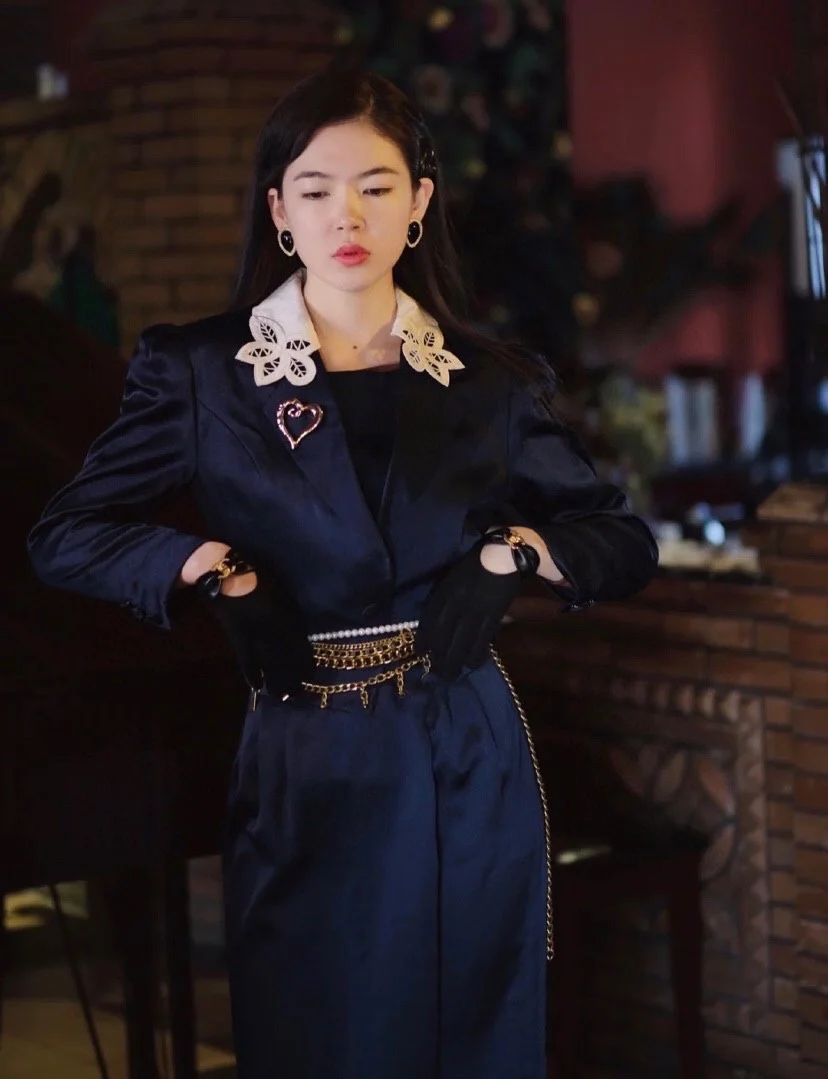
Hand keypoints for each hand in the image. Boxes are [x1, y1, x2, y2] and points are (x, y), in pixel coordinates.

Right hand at [206, 573, 313, 698]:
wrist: (226, 571)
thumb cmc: (257, 575)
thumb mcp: (280, 591)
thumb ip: (289, 612)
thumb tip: (297, 633)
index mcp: (286, 614)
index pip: (299, 643)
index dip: (304, 661)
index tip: (309, 675)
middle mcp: (273, 627)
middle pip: (286, 657)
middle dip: (292, 676)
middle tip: (297, 695)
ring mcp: (254, 633)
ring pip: (269, 661)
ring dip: (275, 680)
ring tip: (281, 696)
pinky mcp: (237, 635)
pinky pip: (246, 658)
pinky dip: (252, 673)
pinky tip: (256, 687)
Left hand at [416, 540, 524, 680]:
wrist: (503, 554)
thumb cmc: (475, 563)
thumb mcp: (454, 576)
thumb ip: (447, 596)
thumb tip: (438, 622)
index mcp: (447, 590)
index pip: (431, 619)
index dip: (423, 638)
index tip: (420, 653)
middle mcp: (459, 602)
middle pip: (445, 634)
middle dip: (439, 656)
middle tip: (436, 673)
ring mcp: (477, 609)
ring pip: (463, 640)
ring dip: (457, 660)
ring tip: (452, 674)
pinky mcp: (494, 614)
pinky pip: (484, 638)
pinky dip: (478, 653)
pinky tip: (474, 664)